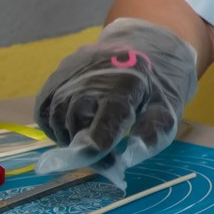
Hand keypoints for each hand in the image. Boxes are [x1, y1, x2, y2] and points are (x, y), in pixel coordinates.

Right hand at [34, 19, 198, 186]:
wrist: (141, 46)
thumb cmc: (155, 84)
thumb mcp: (167, 108)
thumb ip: (152, 133)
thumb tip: (129, 160)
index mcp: (121, 87)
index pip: (99, 133)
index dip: (101, 157)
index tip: (112, 167)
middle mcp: (87, 81)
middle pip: (77, 131)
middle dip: (91, 150)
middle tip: (110, 157)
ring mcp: (66, 79)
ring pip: (59, 124)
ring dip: (74, 139)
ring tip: (97, 135)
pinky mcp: (52, 81)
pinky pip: (46, 115)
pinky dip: (59, 127)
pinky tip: (79, 124)